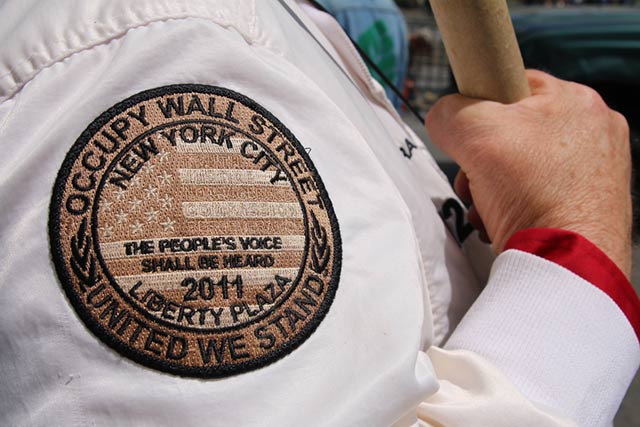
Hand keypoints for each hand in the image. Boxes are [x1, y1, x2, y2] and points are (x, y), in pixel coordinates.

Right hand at [426, 70, 631, 276]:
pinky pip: (538, 195)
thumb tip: (443, 118)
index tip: (469, 135)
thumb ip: (449, 113)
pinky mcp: (588, 206)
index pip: (513, 85)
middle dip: (482, 160)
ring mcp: (596, 172)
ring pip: (522, 167)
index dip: (481, 108)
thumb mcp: (475, 133)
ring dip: (491, 188)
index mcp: (577, 100)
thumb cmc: (535, 193)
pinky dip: (513, 208)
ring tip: (487, 209)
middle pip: (514, 132)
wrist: (566, 263)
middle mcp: (595, 133)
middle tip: (475, 180)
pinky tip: (503, 223)